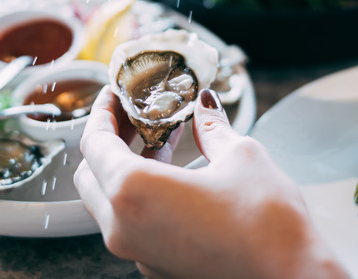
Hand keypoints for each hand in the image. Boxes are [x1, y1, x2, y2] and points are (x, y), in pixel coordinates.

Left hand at [74, 87, 347, 278]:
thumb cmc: (267, 224)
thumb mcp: (240, 155)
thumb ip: (211, 127)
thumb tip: (205, 104)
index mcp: (133, 192)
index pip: (94, 143)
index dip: (103, 113)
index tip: (115, 96)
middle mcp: (124, 227)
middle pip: (90, 175)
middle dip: (107, 141)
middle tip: (133, 116)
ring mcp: (138, 253)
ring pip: (107, 203)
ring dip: (123, 168)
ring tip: (158, 142)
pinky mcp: (156, 267)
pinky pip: (130, 225)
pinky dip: (138, 197)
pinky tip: (172, 178)